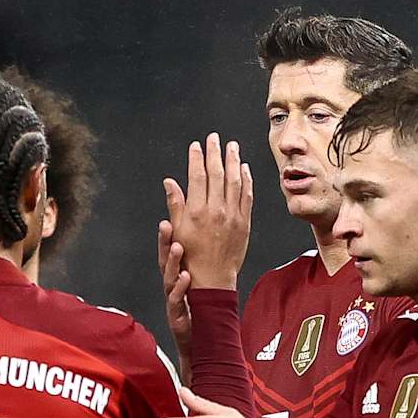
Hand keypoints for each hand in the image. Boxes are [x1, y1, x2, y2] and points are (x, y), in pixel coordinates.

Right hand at [154, 220, 193, 350]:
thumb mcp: (196, 285)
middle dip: (164, 243)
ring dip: (172, 262)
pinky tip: (186, 277)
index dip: (167, 236)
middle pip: (164, 262)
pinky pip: (177, 300)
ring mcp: (173, 300)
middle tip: (166, 225)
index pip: (170, 253)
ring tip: (178, 247)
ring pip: (169, 279)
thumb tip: (199, 243)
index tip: (168, 218)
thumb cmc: (198, 312)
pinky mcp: (176, 315)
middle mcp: (171, 287)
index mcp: (176, 277)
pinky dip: (180, 288)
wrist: (199, 342)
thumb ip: (195, 265)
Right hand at [163, 134, 252, 290]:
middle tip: (214, 139)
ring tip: (232, 147)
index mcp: (197, 211)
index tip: (196, 146)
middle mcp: (216, 210)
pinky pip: (248, 196)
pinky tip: (244, 169)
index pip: (197, 176)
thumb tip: (170, 182)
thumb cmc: (190, 258)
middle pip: (217, 174)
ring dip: (234, 161)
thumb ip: (175, 204)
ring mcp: (233, 216)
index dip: (196, 158)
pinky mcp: (245, 222)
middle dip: (215, 153)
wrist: (212, 279)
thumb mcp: (177, 231)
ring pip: (235, 181)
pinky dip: (247, 179)